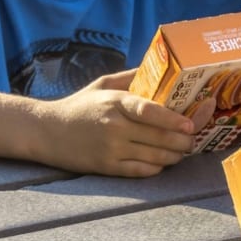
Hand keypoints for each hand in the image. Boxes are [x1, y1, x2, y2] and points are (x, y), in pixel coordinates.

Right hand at [44, 70, 197, 176]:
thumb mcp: (103, 85)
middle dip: (183, 141)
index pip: (150, 111)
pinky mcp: (107, 168)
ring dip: (174, 156)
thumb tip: (160, 68)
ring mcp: (111, 150)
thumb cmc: (79, 106)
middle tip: (193, 139)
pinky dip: (156, 168)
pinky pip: (141, 171)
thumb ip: (132, 78)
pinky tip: (161, 162)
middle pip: (159, 137)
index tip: (189, 124)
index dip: (173, 120)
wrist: (47, 132)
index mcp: (115, 103)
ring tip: (182, 151)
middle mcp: (115, 127)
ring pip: (155, 157)